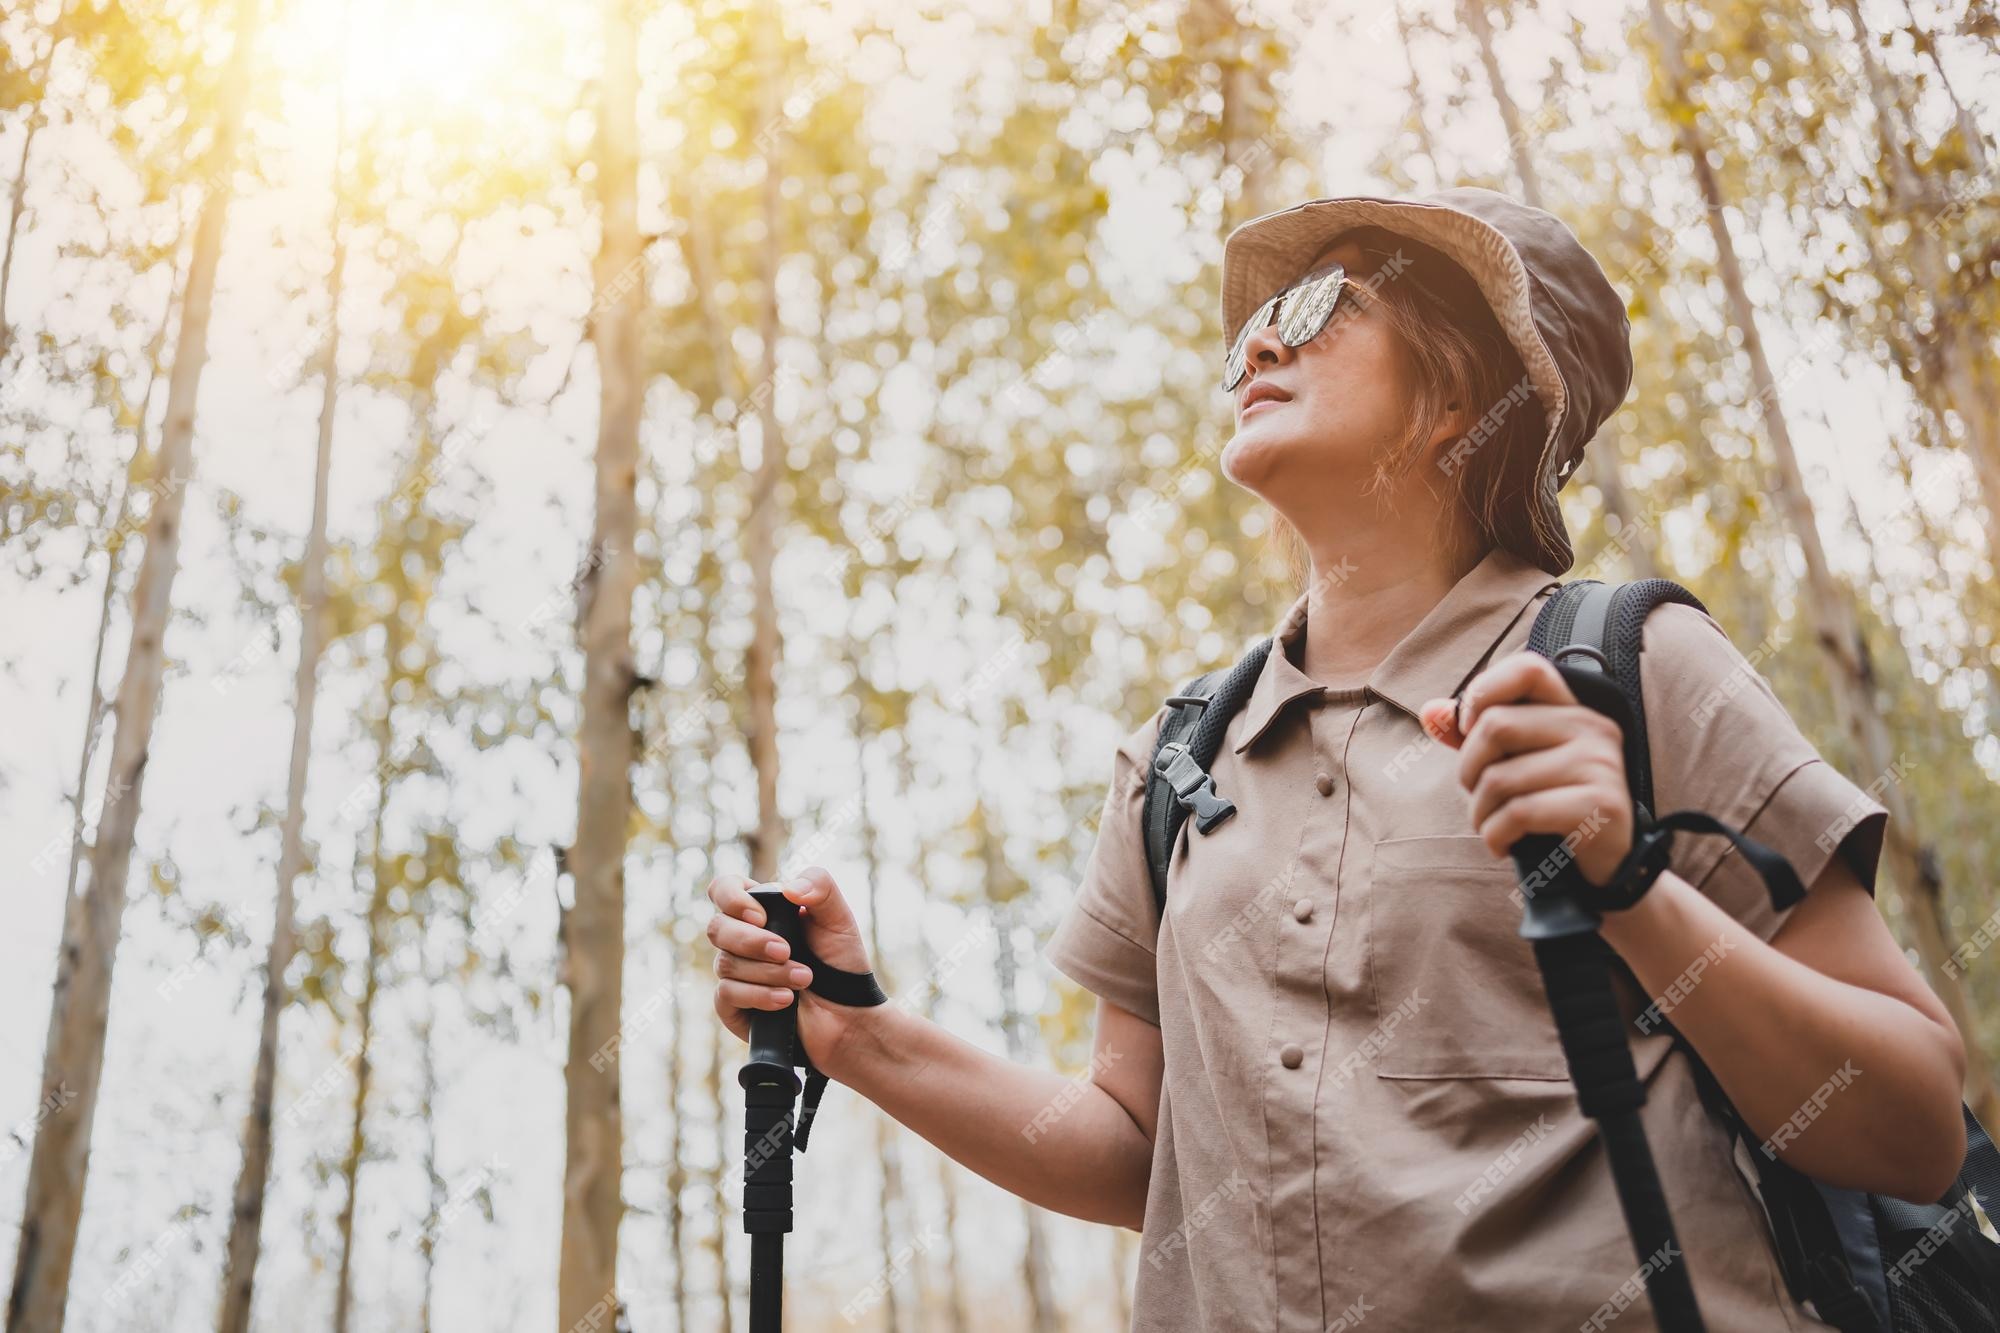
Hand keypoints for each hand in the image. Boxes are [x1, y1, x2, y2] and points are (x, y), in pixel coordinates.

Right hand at [705, 865, 880, 1080]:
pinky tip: (785, 1000)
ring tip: (804, 979)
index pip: (724, 889)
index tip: (760, 916)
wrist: (848, 1015)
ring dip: (769, 972)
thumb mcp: (839, 918)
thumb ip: (821, 887)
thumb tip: (789, 887)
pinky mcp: (733, 1005)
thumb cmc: (841, 963)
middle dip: (752, 941)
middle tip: (787, 951)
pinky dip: (759, 995)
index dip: (732, 898)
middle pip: (717, 928)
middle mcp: (741, 939)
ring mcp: (735, 972)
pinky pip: (726, 994)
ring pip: (725, 963)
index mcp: (760, 910)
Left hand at [1417, 651, 1631, 885]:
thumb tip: (1429, 712)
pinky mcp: (1600, 805)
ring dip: (1479, 812)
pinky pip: (1520, 813)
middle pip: (1496, 727)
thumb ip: (1472, 736)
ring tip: (1490, 826)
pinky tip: (1502, 845)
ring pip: (1501, 778)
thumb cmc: (1550, 809)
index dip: (1483, 691)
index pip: (1527, 669)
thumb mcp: (1513, 766)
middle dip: (1468, 770)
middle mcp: (1592, 728)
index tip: (1468, 729)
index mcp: (1572, 710)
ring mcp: (1600, 765)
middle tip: (1477, 796)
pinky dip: (1495, 835)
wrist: (1602, 868)